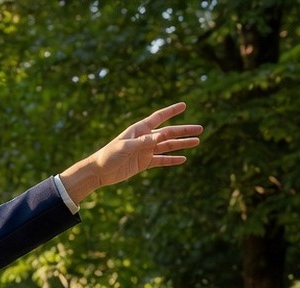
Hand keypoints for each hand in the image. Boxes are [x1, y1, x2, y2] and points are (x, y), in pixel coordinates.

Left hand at [60, 102, 202, 204]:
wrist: (99, 172)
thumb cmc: (108, 155)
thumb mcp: (124, 147)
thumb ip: (142, 142)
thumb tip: (160, 137)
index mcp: (139, 130)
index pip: (158, 118)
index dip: (171, 111)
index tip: (184, 105)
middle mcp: (145, 139)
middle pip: (168, 133)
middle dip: (184, 131)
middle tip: (200, 129)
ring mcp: (145, 151)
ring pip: (168, 146)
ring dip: (182, 144)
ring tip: (197, 142)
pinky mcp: (144, 163)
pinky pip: (161, 160)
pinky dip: (172, 160)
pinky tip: (183, 159)